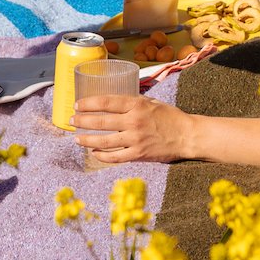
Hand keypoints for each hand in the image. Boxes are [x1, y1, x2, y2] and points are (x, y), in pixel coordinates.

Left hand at [74, 94, 197, 164]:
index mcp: (136, 105)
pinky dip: (102, 156)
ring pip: (104, 141)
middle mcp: (133, 121)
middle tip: (72, 121)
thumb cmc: (170, 117)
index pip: (106, 102)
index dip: (89, 103)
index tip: (77, 105)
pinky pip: (115, 157)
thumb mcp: (151, 102)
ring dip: (87, 140)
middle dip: (82, 121)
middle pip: (101, 122)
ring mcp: (135, 140)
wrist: (187, 136)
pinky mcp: (138, 155)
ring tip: (77, 138)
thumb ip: (133, 102)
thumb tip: (114, 101)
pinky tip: (95, 153)